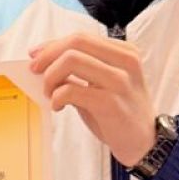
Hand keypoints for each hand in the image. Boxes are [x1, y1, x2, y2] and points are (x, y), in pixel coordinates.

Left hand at [30, 32, 156, 167]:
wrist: (143, 142)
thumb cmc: (118, 111)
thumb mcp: (103, 82)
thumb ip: (80, 68)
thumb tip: (41, 57)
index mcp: (125, 52)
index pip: (81, 37)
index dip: (53, 44)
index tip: (35, 56)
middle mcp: (126, 61)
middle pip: (76, 42)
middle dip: (48, 55)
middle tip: (35, 72)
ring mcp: (120, 81)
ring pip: (71, 60)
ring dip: (51, 77)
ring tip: (49, 93)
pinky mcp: (111, 103)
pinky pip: (71, 90)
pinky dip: (56, 97)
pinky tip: (58, 106)